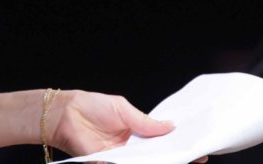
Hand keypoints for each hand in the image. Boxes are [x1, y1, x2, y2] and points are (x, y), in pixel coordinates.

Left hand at [47, 90, 207, 162]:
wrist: (65, 114)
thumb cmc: (92, 106)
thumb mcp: (124, 110)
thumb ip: (146, 122)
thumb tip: (171, 127)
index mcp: (136, 131)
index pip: (161, 141)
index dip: (178, 144)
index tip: (197, 148)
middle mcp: (131, 147)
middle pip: (157, 155)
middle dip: (175, 156)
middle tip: (195, 157)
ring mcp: (121, 157)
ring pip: (145, 163)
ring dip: (161, 161)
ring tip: (179, 159)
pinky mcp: (108, 163)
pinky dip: (140, 163)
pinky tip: (154, 162)